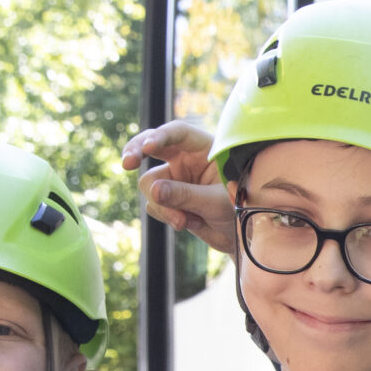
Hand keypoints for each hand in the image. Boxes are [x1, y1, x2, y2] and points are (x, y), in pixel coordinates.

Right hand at [124, 120, 238, 254]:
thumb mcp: (216, 202)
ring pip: (150, 184)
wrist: (243, 237)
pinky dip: (167, 216)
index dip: (160, 136)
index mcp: (204, 148)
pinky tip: (189, 223)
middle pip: (149, 146)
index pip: (178, 133)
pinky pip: (154, 204)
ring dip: (162, 205)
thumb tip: (154, 191)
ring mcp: (175, 179)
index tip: (148, 147)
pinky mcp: (168, 199)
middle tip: (126, 164)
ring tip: (184, 222)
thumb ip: (185, 195)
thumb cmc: (241, 210)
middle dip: (135, 152)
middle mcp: (186, 159)